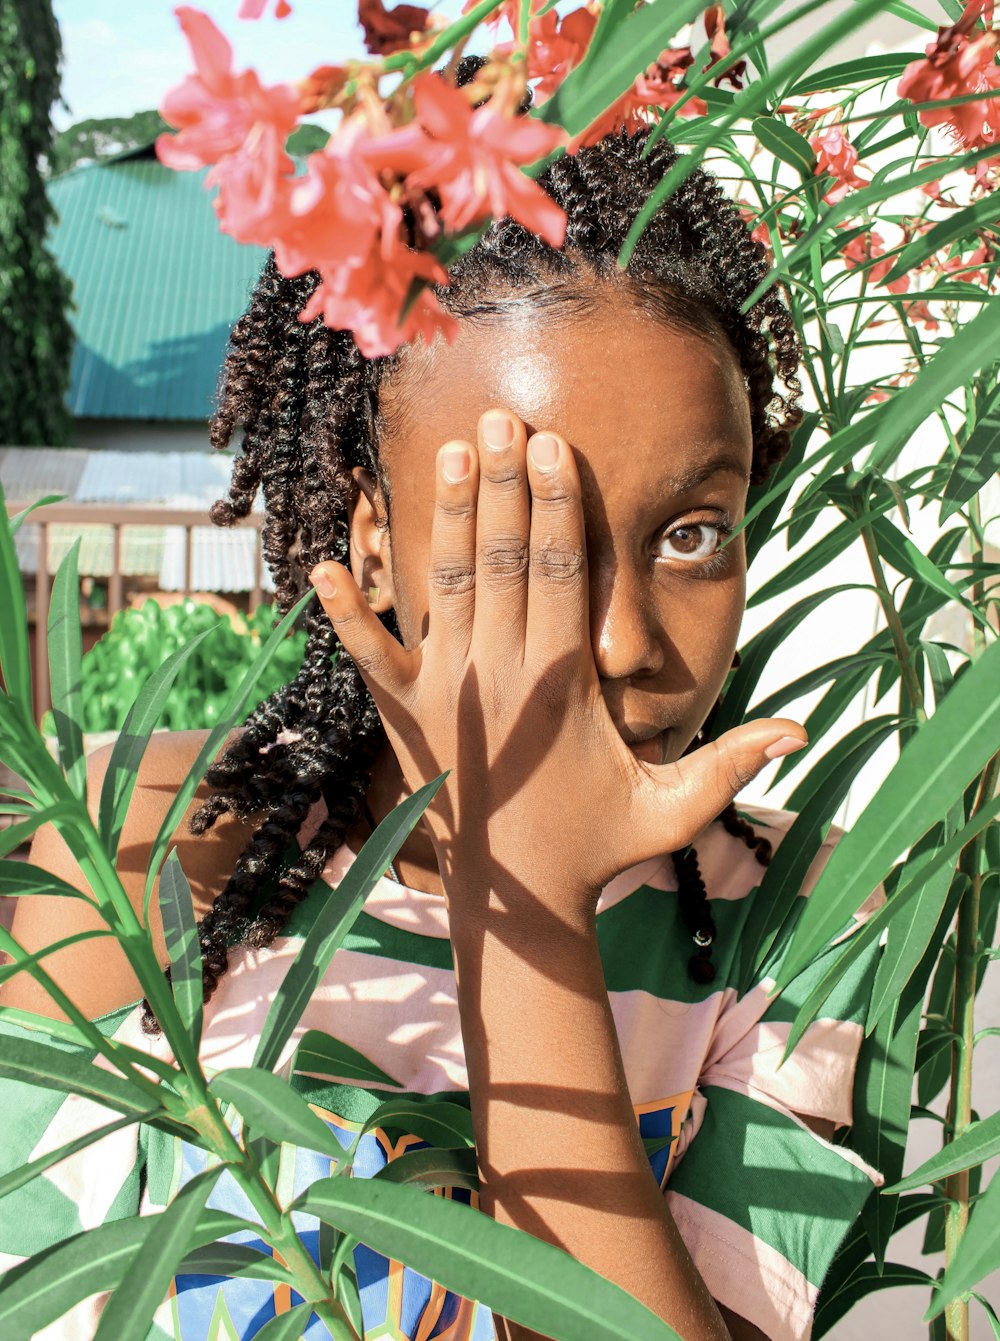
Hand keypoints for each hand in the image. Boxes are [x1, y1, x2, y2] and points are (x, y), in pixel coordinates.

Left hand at [308, 408, 804, 921]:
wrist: (515, 904)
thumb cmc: (595, 849)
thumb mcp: (671, 812)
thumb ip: (730, 765)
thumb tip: (802, 734)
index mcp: (560, 683)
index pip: (558, 572)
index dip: (555, 503)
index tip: (554, 445)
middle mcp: (497, 674)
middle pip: (499, 558)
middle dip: (501, 484)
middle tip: (500, 418)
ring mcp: (443, 691)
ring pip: (444, 585)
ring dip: (443, 515)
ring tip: (446, 451)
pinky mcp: (402, 716)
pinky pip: (368, 655)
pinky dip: (346, 612)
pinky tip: (324, 566)